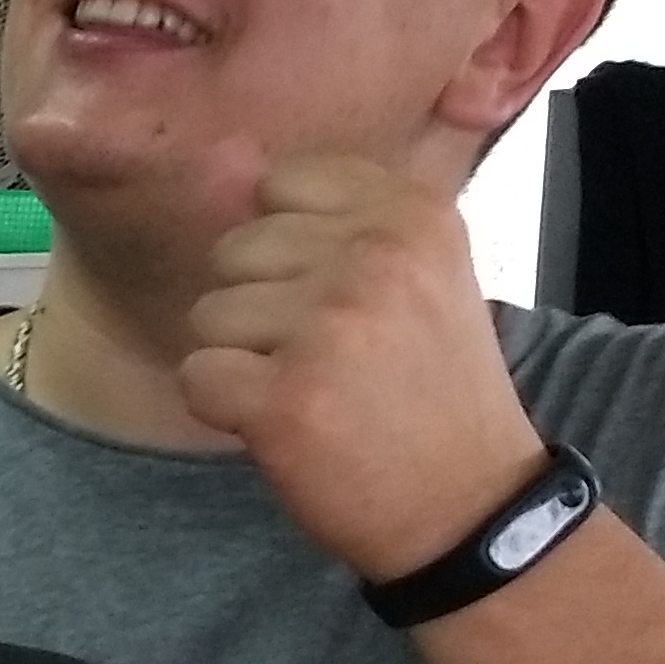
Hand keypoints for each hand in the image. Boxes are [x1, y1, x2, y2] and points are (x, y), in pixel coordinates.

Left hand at [178, 153, 549, 580]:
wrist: (469, 502)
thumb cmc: (428, 387)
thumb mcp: (412, 276)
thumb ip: (328, 218)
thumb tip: (222, 161)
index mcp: (413, 214)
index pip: (282, 185)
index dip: (288, 253)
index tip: (339, 300)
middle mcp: (374, 257)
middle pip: (235, 250)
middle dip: (259, 309)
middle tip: (328, 358)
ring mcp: (329, 325)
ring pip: (208, 314)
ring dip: (242, 361)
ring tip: (313, 390)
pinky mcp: (286, 397)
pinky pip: (196, 375)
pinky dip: (223, 410)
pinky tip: (287, 425)